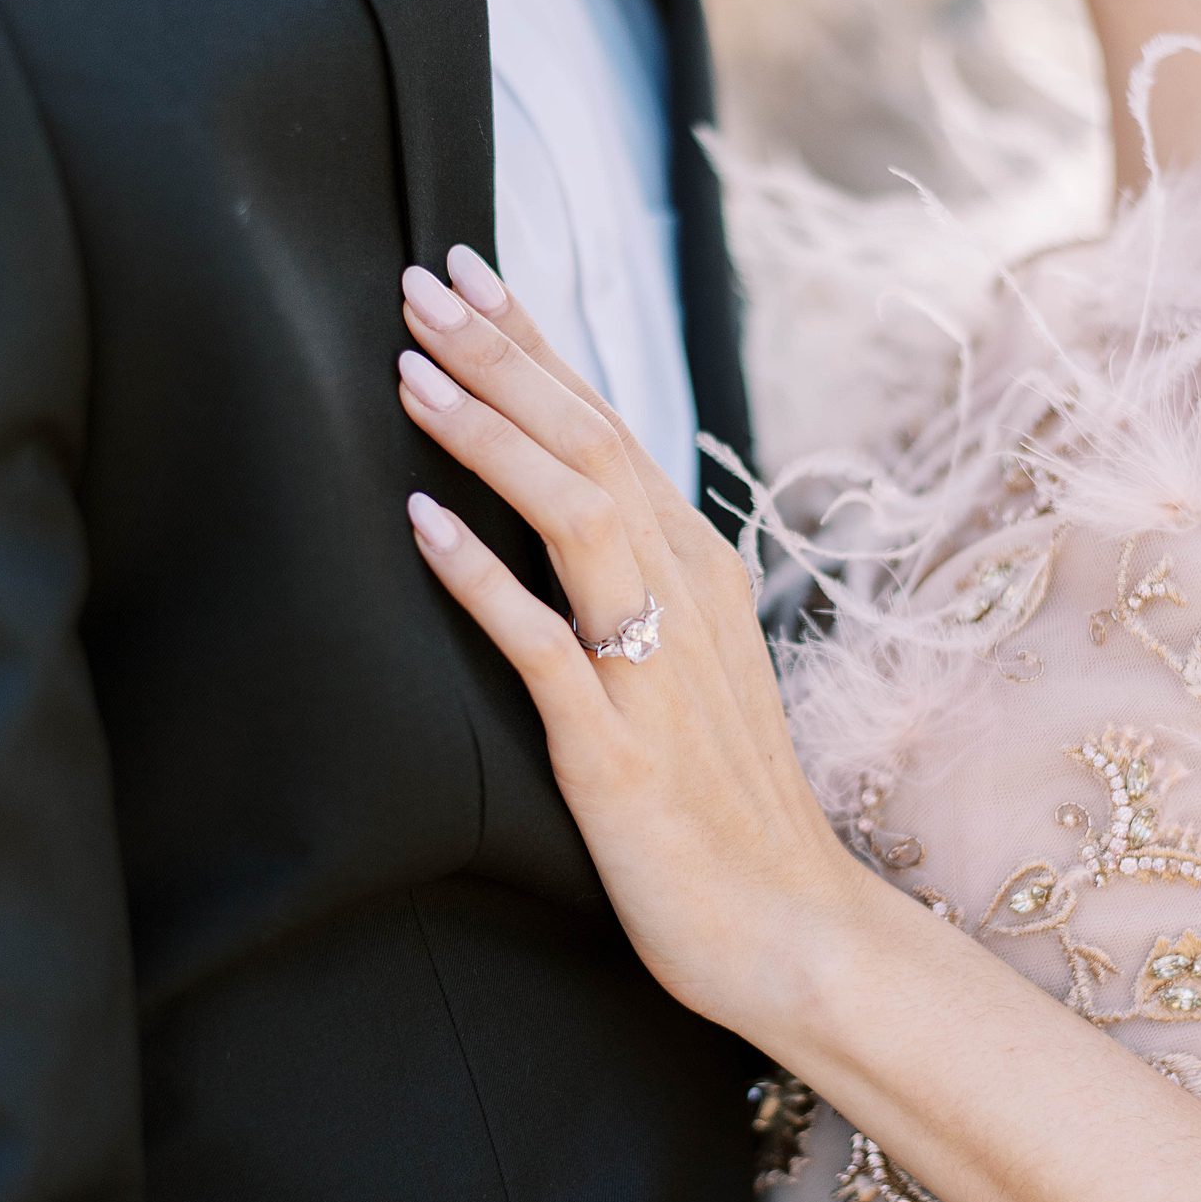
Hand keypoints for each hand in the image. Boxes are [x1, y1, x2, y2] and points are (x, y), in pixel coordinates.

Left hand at [397, 249, 874, 1037]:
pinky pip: (543, 641)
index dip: (536, 347)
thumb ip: (640, 583)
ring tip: (410, 371)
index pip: (608, 426)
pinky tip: (420, 523)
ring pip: (574, 512)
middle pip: (589, 440)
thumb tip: (580, 514)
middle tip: (418, 282)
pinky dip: (481, 574)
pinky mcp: (618, 744)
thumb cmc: (729, 802)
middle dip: (500, 355)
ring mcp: (653, 664)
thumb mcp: (692, 665)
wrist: (790, 925)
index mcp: (697, 567)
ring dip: (490, 434)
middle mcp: (683, 593)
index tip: (471, 277)